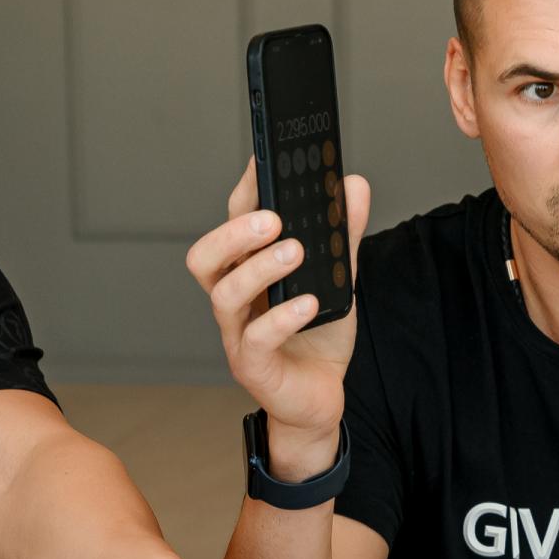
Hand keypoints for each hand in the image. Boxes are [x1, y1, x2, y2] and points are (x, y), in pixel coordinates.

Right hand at [185, 160, 371, 464]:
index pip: (232, 221)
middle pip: (206, 257)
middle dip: (234, 232)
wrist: (320, 399)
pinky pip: (255, 339)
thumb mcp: (338, 278)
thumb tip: (353, 184)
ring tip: (296, 252)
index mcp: (247, 270)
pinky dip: (282, 317)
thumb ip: (343, 234)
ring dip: (259, 268)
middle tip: (273, 217)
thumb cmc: (317, 336)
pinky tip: (309, 303)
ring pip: (225, 295)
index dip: (245, 190)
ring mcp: (237, 333)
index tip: (265, 159)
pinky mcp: (253, 366)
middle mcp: (234, 299)